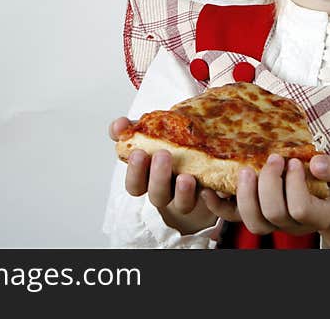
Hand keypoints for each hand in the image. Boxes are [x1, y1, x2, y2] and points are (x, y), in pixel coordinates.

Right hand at [109, 117, 217, 234]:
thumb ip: (129, 130)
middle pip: (157, 195)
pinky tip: (210, 186)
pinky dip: (212, 197)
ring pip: (182, 203)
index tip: (138, 152)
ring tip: (186, 177)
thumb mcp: (147, 134)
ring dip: (183, 191)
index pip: (135, 184)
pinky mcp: (210, 194)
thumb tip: (118, 125)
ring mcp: (188, 195)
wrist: (200, 152)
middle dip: (158, 177)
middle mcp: (167, 191)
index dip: (135, 171)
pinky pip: (212, 204)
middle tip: (162, 155)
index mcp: (149, 179)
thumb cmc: (168, 145)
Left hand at [201, 154, 329, 247]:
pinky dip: (219, 205)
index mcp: (318, 216)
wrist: (328, 199)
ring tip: (247, 170)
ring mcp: (273, 222)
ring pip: (253, 221)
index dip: (294, 184)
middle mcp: (293, 225)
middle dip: (269, 183)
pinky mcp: (256, 214)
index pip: (300, 208)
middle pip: (273, 214)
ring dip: (245, 194)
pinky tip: (210, 188)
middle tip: (273, 158)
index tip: (294, 161)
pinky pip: (233, 217)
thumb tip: (316, 162)